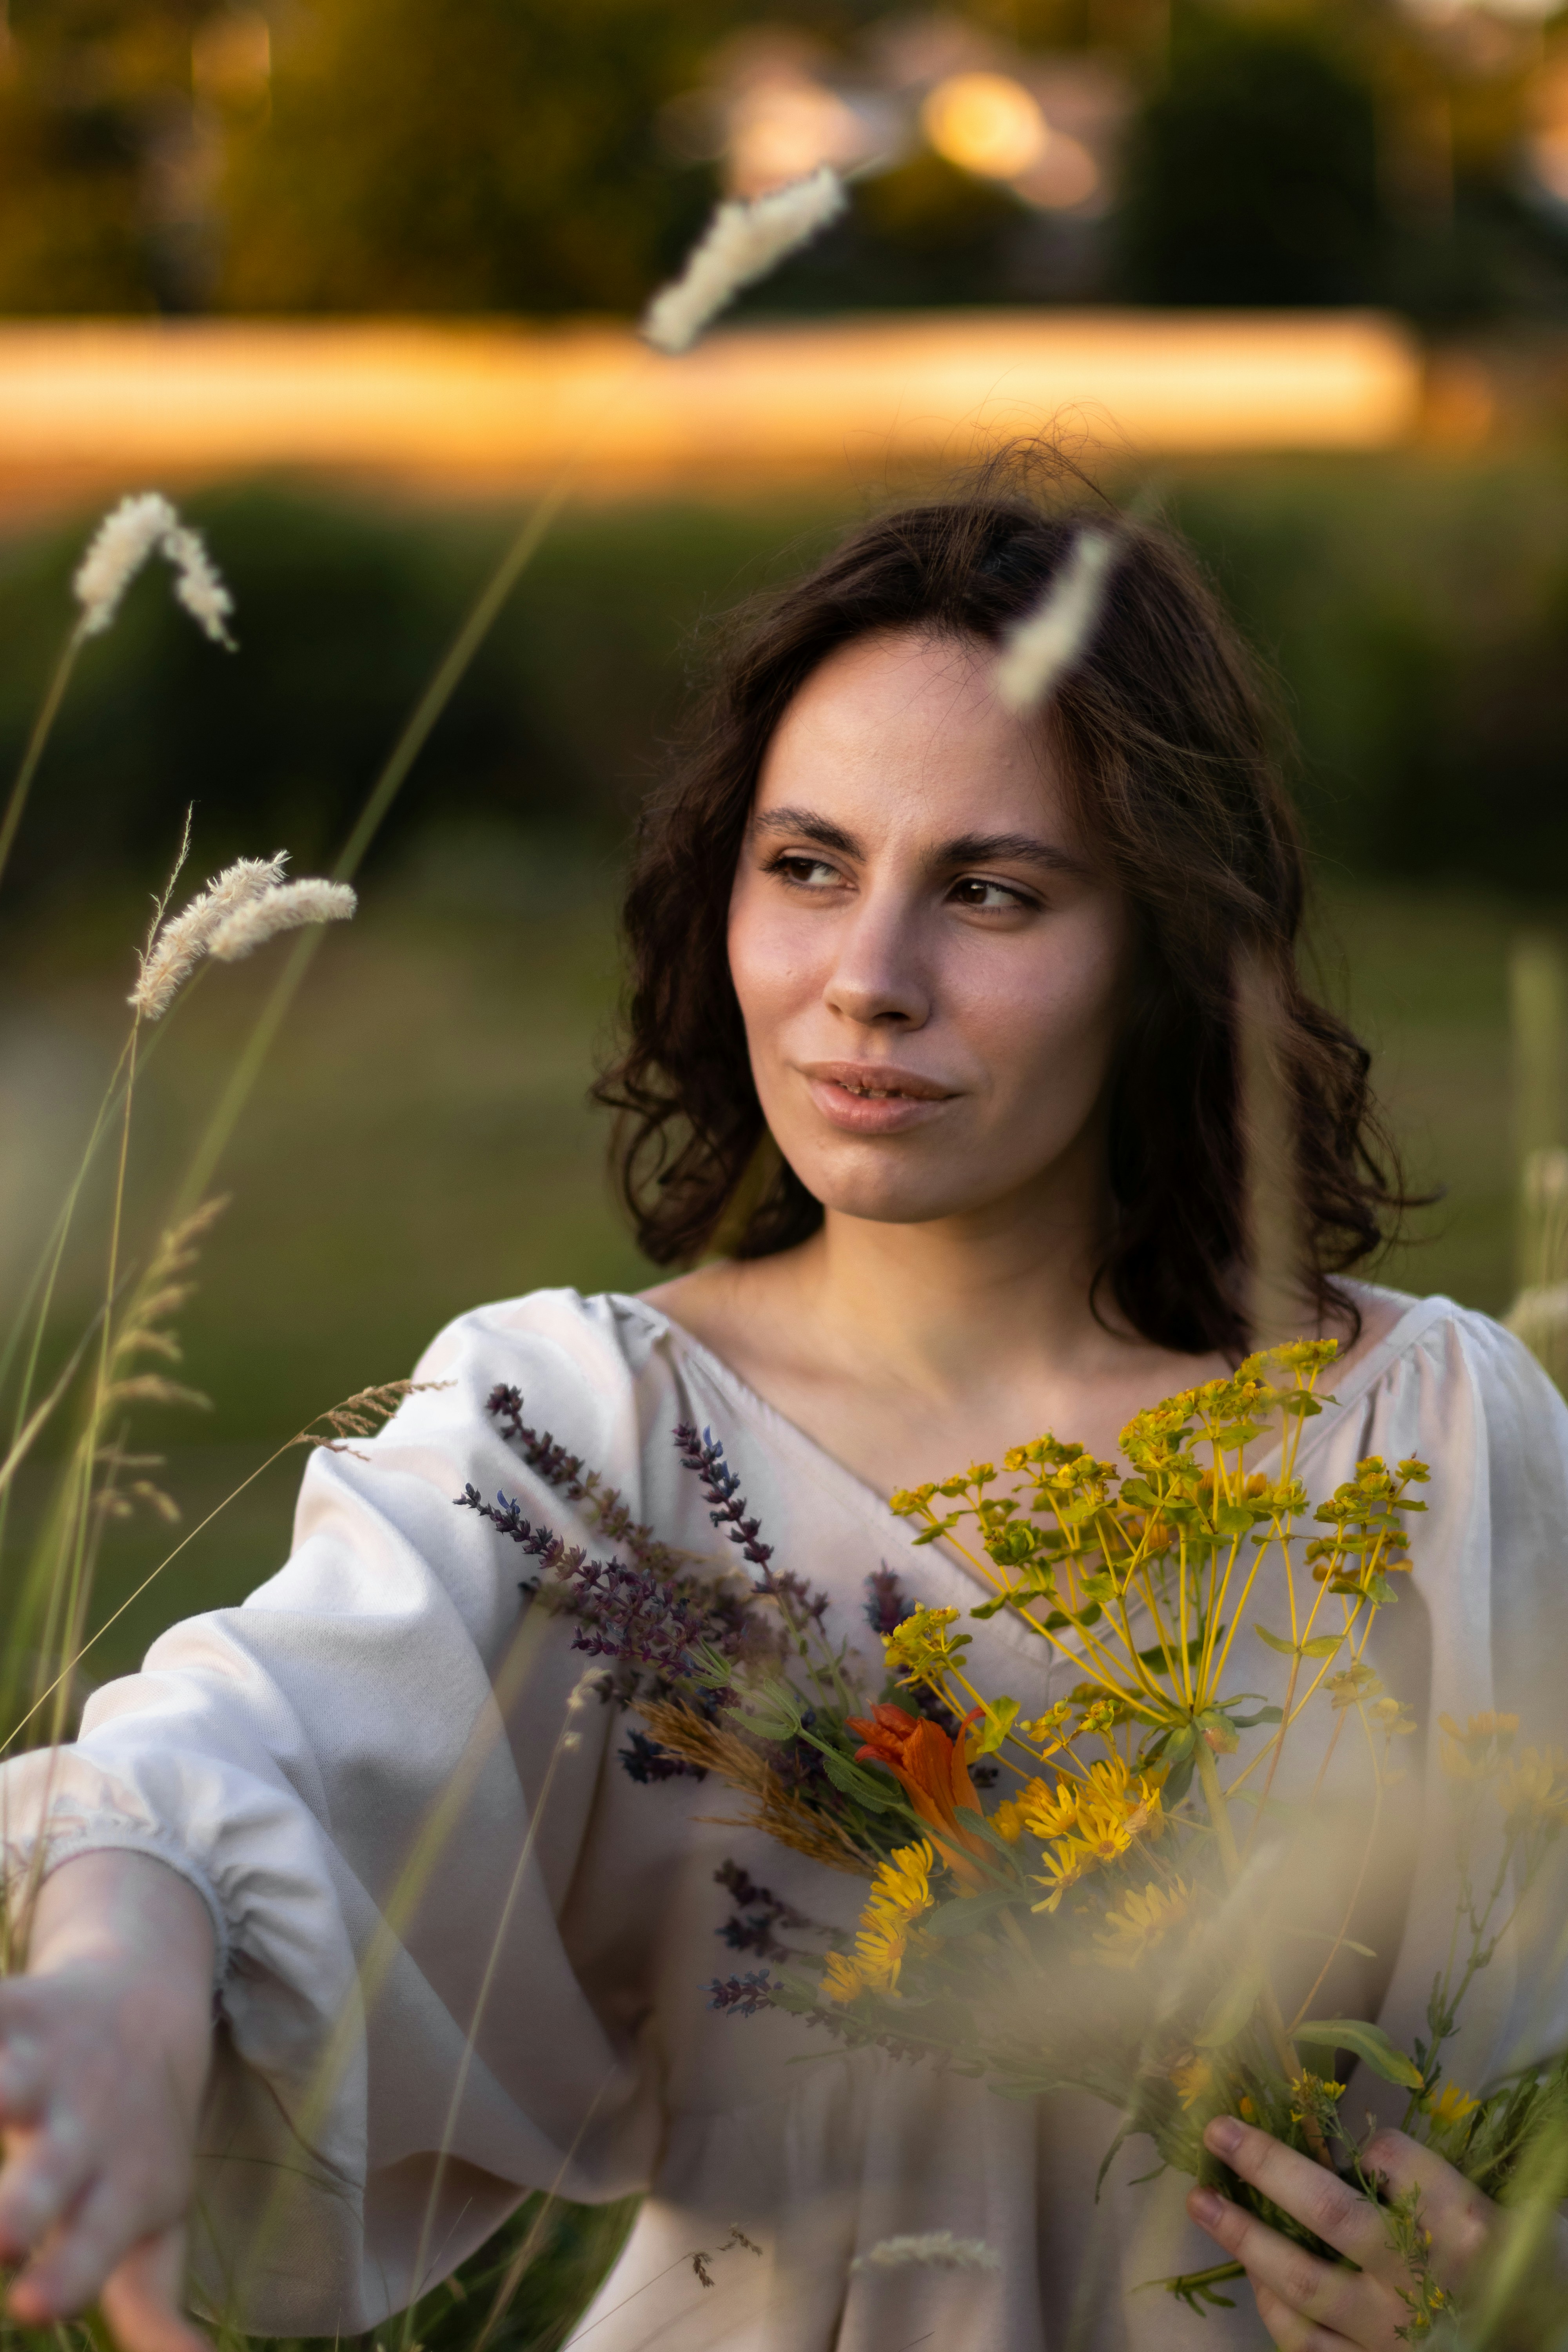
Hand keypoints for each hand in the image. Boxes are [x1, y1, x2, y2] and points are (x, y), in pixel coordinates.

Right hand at [0, 1850, 214, 2351]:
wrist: (150, 2008)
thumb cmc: (137, 2141)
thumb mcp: (154, 2222)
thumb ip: (153, 2308)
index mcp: (117, 2187)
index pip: (94, 2246)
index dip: (65, 2276)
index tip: (30, 2307)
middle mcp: (83, 2129)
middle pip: (47, 2176)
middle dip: (16, 2206)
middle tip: (1, 2233)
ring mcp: (45, 2066)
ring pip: (7, 2083)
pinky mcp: (17, 2007)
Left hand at [1186, 2115, 1494, 2348]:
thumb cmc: (1528, 2284)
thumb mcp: (1511, 2222)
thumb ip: (1444, 2185)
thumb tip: (1369, 2147)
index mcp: (1466, 2231)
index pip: (1397, 2159)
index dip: (1371, 2142)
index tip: (1363, 2141)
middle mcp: (1422, 2281)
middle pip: (1330, 2212)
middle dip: (1265, 2165)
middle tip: (1217, 2130)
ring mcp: (1393, 2337)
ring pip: (1302, 2283)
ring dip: (1243, 2239)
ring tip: (1202, 2202)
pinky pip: (1307, 2346)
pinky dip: (1274, 2310)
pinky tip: (1255, 2279)